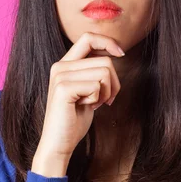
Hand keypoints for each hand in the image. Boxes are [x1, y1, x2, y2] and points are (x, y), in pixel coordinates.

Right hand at [33, 31, 124, 163]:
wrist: (59, 143)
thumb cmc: (75, 119)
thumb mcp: (86, 91)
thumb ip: (93, 72)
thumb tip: (113, 55)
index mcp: (64, 64)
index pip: (88, 38)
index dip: (108, 42)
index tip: (121, 54)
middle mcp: (60, 66)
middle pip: (104, 61)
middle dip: (114, 83)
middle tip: (106, 100)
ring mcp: (60, 76)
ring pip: (104, 72)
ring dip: (106, 92)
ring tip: (94, 104)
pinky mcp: (64, 88)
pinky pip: (97, 86)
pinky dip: (98, 100)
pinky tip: (85, 108)